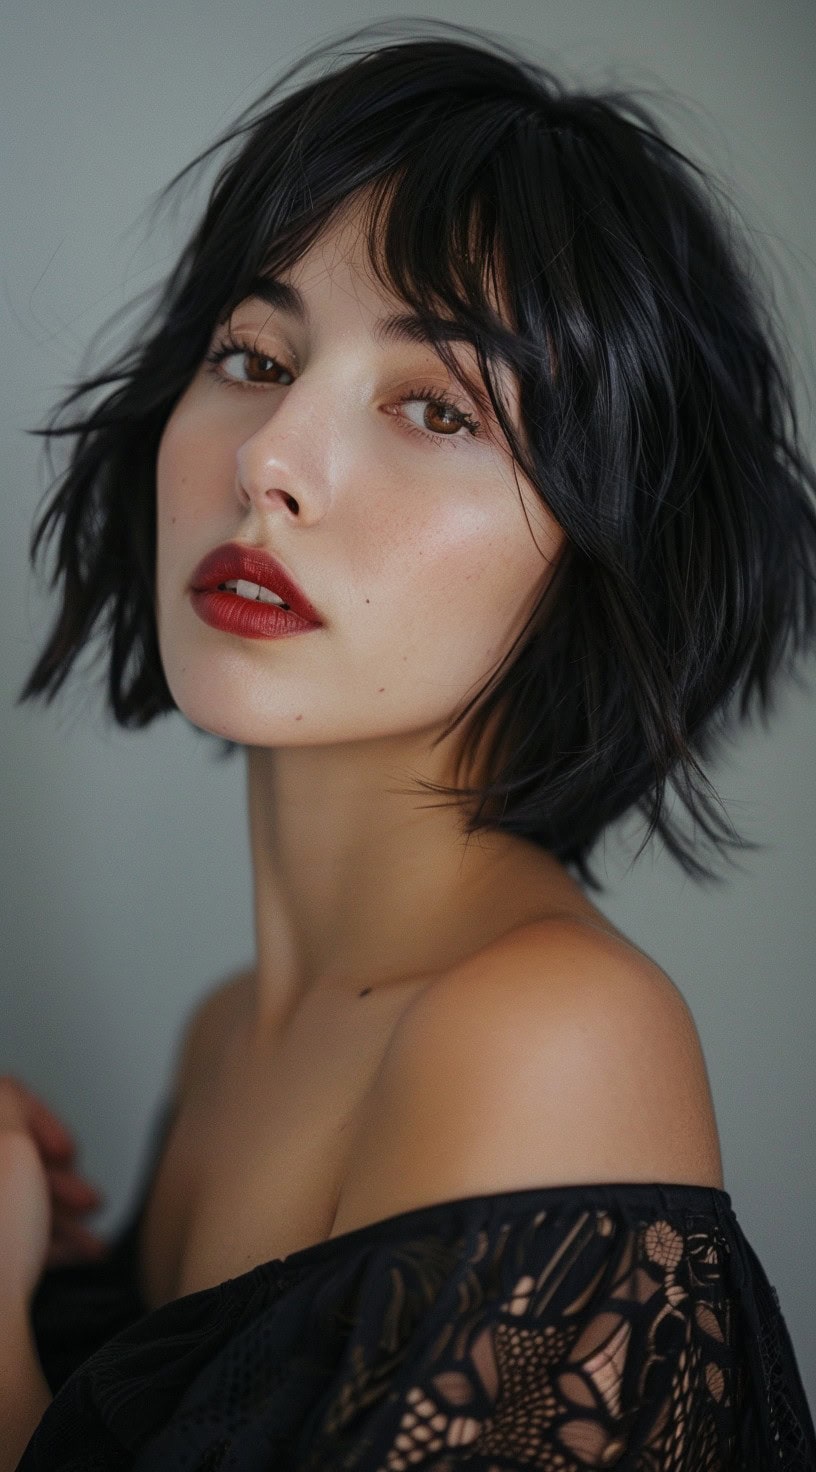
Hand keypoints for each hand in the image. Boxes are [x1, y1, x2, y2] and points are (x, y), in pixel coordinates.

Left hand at [0, 1078, 108, 1297]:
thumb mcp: (14, 1148)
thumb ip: (12, 1103)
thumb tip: (12, 1091)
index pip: (2, 1102)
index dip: (42, 1123)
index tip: (64, 1152)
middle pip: (10, 1158)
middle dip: (57, 1178)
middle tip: (82, 1196)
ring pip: (13, 1202)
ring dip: (59, 1213)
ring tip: (90, 1236)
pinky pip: (8, 1237)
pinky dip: (42, 1240)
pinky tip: (75, 1254)